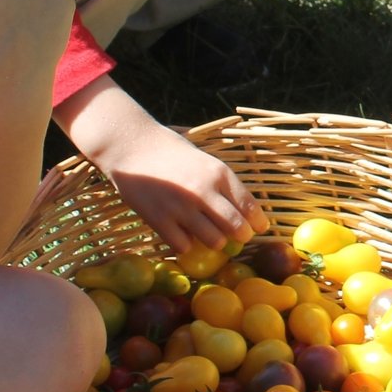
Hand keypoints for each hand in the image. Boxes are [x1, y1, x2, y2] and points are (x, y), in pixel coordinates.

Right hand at [96, 121, 268, 254]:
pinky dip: (186, 245)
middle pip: (236, 227)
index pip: (249, 206)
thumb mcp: (206, 161)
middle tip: (236, 237)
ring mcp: (182, 207)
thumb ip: (223, 185)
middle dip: (241, 236)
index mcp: (220, 173)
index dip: (257, 222)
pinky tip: (183, 235)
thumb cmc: (172, 151)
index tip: (258, 228)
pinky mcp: (159, 219)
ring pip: (214, 242)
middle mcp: (204, 191)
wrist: (132, 146)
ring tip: (210, 236)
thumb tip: (243, 213)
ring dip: (215, 243)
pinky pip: (183, 246)